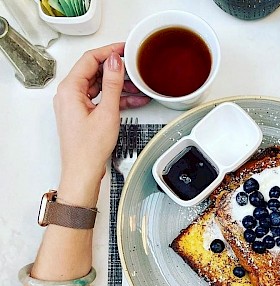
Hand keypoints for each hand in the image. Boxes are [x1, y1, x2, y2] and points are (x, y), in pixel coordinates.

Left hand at [53, 42, 149, 205]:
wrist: (83, 171)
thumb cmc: (89, 148)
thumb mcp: (106, 112)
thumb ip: (112, 83)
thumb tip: (114, 61)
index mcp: (69, 90)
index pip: (89, 59)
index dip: (109, 51)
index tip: (125, 48)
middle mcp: (69, 94)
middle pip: (94, 72)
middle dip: (117, 70)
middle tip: (135, 67)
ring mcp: (76, 104)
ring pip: (99, 86)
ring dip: (119, 86)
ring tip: (139, 86)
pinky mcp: (83, 114)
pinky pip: (100, 99)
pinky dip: (115, 99)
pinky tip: (133, 100)